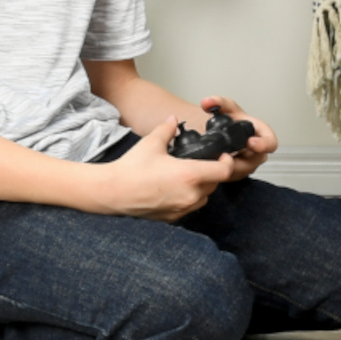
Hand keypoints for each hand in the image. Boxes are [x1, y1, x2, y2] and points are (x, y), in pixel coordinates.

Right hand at [99, 116, 234, 221]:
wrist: (113, 192)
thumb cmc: (131, 169)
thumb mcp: (151, 143)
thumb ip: (167, 130)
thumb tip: (172, 120)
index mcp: (190, 175)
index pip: (224, 171)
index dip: (227, 162)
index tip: (222, 156)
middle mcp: (190, 195)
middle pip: (215, 184)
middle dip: (212, 173)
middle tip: (202, 163)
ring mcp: (182, 209)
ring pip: (204, 198)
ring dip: (202, 187)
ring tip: (187, 176)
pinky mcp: (174, 218)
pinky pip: (190, 207)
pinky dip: (188, 198)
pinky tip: (175, 188)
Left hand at [200, 96, 277, 180]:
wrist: (216, 129)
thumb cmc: (228, 119)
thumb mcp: (224, 107)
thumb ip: (217, 102)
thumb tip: (208, 102)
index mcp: (260, 134)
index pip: (271, 143)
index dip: (263, 144)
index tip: (251, 142)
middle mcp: (256, 152)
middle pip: (253, 161)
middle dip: (238, 160)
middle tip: (224, 155)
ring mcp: (247, 164)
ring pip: (240, 171)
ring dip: (228, 166)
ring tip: (215, 158)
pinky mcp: (236, 173)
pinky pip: (231, 176)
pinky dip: (221, 171)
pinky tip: (212, 163)